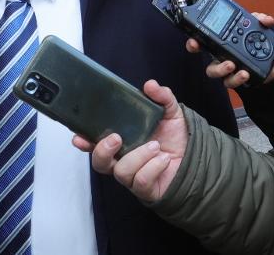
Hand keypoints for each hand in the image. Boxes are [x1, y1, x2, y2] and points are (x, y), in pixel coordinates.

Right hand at [72, 80, 185, 201]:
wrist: (194, 156)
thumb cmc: (175, 136)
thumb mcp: (170, 111)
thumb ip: (161, 96)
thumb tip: (150, 85)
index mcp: (122, 140)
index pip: (95, 143)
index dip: (84, 141)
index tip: (79, 136)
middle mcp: (123, 159)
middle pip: (99, 163)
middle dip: (103, 151)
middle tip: (117, 138)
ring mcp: (133, 176)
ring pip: (121, 172)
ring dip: (138, 156)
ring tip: (155, 146)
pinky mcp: (145, 188)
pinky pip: (141, 181)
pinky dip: (153, 167)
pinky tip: (163, 159)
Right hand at [187, 13, 273, 87]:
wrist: (268, 57)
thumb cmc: (253, 40)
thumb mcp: (254, 25)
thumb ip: (258, 20)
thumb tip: (265, 19)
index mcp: (220, 46)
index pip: (202, 46)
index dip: (194, 45)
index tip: (194, 42)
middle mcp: (223, 61)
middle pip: (212, 70)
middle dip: (218, 69)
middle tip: (229, 64)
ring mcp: (233, 73)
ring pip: (227, 81)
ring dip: (235, 78)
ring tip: (244, 73)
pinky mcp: (247, 80)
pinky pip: (249, 83)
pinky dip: (259, 76)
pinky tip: (269, 70)